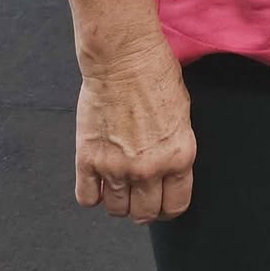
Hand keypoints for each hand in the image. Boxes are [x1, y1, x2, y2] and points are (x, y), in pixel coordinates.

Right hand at [75, 35, 195, 225]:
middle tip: (139, 193)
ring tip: (118, 183)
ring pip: (116, 210)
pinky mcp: (88, 159)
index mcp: (179, 157)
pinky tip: (97, 179)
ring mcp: (116, 167)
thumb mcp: (182, 115)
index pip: (175, 206)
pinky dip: (92, 193)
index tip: (161, 202)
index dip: (168, 207)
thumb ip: (175, 149)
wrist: (123, 57)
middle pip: (144, 213)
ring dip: (118, 201)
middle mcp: (149, 169)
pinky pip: (87, 198)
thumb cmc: (155, 75)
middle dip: (143, 206)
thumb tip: (167, 171)